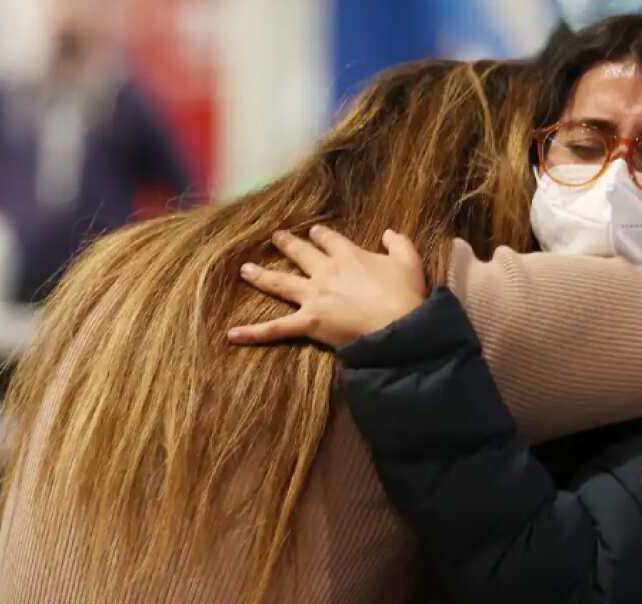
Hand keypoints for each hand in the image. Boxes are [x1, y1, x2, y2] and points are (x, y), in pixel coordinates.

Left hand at [227, 226, 426, 348]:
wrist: (399, 326)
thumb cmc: (406, 295)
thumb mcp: (410, 262)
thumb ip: (399, 243)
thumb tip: (389, 233)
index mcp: (349, 255)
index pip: (329, 239)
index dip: (321, 235)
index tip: (314, 232)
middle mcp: (326, 271)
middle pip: (301, 254)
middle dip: (288, 244)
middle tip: (276, 237)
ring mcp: (314, 296)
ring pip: (280, 282)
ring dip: (261, 275)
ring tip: (246, 269)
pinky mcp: (308, 322)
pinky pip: (276, 329)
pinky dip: (253, 333)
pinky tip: (232, 334)